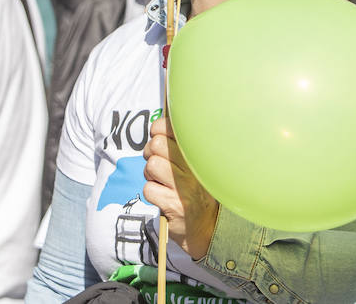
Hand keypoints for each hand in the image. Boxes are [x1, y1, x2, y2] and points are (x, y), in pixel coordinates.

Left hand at [143, 114, 219, 260]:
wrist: (207, 229)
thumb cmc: (197, 193)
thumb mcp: (196, 166)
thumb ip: (180, 147)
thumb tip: (157, 126)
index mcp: (199, 154)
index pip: (170, 128)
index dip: (157, 130)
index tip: (158, 137)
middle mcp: (194, 168)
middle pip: (156, 144)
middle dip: (149, 152)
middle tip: (156, 163)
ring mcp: (184, 187)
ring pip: (151, 165)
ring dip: (150, 174)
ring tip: (161, 182)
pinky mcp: (173, 204)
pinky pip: (148, 189)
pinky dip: (151, 193)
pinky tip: (162, 197)